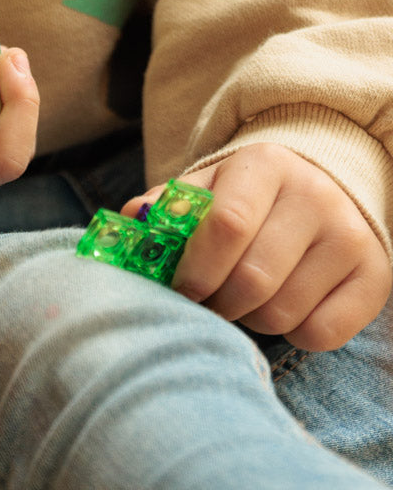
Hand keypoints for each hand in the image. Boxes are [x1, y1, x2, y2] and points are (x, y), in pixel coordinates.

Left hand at [123, 143, 390, 350]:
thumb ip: (168, 205)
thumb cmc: (246, 192)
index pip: (227, 224)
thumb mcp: (208, 184)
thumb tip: (130, 220)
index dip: (195, 267)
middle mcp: (314, 196)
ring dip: (250, 318)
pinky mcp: (376, 276)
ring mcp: (350, 236)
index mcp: (264, 165)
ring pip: (283, 311)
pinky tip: (282, 307)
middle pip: (253, 277)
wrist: (321, 179)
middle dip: (217, 302)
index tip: (179, 287)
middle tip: (205, 301)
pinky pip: (322, 333)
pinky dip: (292, 333)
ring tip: (242, 298)